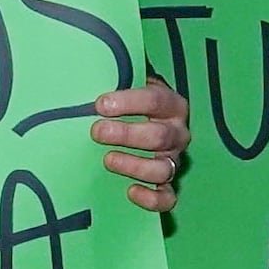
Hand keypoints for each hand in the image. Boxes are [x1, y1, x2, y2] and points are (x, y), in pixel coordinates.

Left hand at [92, 80, 188, 207]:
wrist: (137, 123)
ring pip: (164, 168)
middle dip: (127, 134)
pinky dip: (152, 199)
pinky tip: (130, 191)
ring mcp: (173, 160)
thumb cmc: (128, 102)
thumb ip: (117, 78)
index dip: (129, 102)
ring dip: (135, 166)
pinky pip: (167, 197)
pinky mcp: (166, 184)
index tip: (101, 104)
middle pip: (159, 136)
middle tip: (97, 132)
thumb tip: (90, 69)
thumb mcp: (128, 83)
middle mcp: (177, 133)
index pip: (155, 100)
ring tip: (107, 160)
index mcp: (171, 105)